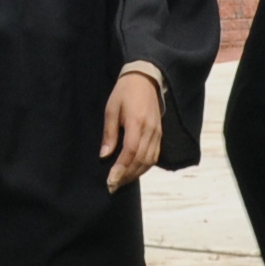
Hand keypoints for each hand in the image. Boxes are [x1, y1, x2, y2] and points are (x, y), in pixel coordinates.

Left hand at [100, 70, 164, 190]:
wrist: (146, 79)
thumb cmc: (124, 92)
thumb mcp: (111, 109)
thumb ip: (109, 133)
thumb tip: (104, 156)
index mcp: (137, 123)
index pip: (130, 152)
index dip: (121, 169)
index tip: (111, 181)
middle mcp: (150, 130)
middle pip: (140, 160)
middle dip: (126, 176)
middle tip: (112, 186)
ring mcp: (157, 133)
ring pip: (149, 161)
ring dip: (135, 174)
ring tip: (121, 181)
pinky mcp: (160, 134)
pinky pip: (154, 156)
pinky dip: (144, 167)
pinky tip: (134, 171)